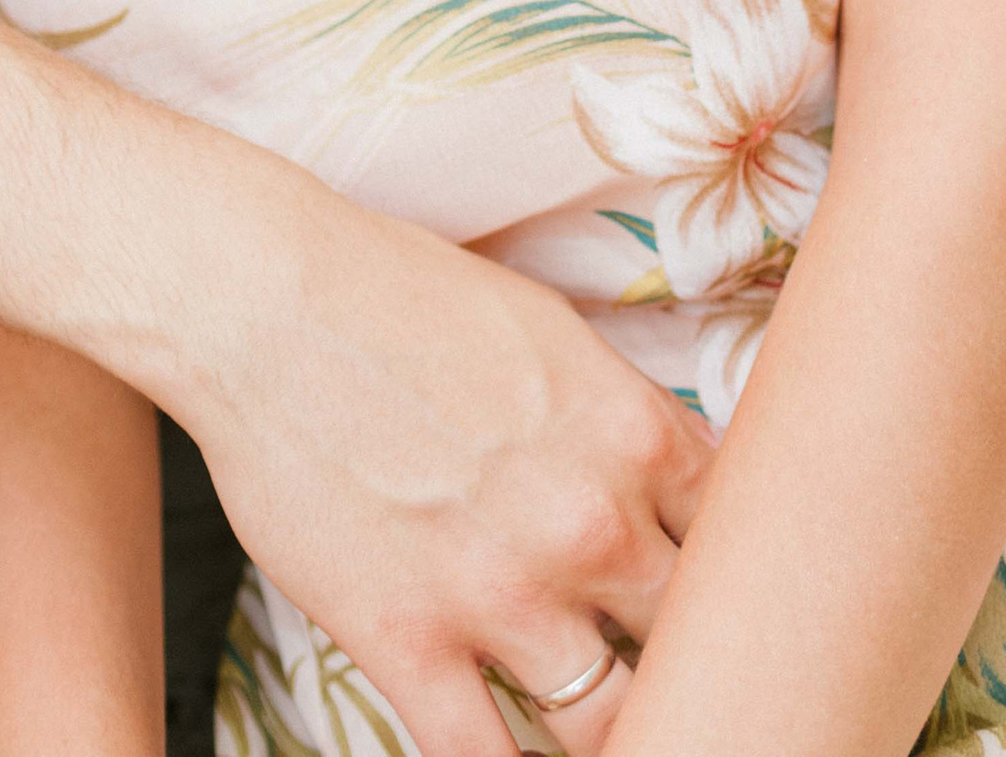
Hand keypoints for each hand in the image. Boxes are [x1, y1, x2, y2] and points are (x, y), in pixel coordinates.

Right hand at [172, 189, 705, 756]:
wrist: (262, 301)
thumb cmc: (397, 294)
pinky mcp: (410, 644)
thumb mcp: (547, 330)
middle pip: (693, 638)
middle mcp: (588, 524)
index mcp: (632, 435)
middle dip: (679, 650)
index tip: (714, 592)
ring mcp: (502, 594)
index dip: (734, 577)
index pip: (742, 544)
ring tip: (600, 720)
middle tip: (656, 657)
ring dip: (611, 725)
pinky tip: (511, 748)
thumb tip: (672, 484)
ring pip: (611, 724)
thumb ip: (619, 420)